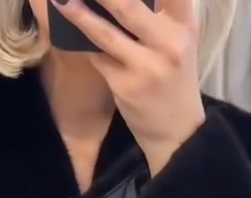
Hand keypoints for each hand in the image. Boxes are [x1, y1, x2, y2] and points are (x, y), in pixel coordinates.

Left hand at [52, 0, 205, 175]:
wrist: (177, 132)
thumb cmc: (174, 78)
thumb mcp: (179, 41)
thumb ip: (161, 12)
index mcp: (185, 25)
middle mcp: (169, 43)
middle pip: (130, 4)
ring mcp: (147, 67)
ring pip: (106, 31)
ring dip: (79, 12)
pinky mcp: (126, 86)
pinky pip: (96, 56)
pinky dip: (80, 40)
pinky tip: (66, 26)